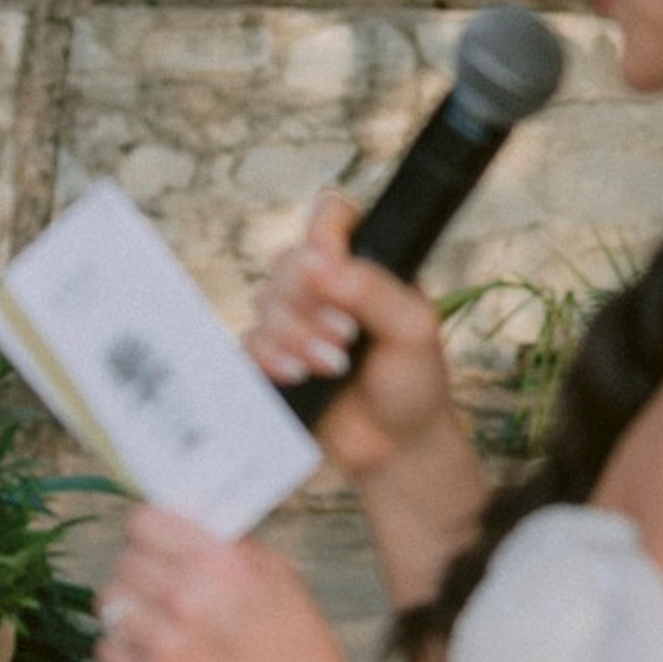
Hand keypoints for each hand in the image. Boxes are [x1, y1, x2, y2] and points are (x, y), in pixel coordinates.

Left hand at [98, 506, 365, 661]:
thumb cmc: (302, 653)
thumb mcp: (281, 580)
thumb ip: (230, 548)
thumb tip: (186, 527)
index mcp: (220, 565)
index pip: (143, 523)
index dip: (152, 533)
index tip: (158, 546)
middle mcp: (186, 600)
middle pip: (124, 563)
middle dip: (145, 574)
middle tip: (166, 592)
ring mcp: (163, 648)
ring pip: (112, 606)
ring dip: (134, 612)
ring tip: (163, 627)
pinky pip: (108, 650)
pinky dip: (127, 651)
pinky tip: (158, 657)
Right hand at [248, 191, 459, 478]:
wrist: (396, 446)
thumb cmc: (414, 383)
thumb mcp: (413, 330)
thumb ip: (373, 290)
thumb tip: (320, 263)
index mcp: (363, 264)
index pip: (331, 215)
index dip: (323, 234)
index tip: (332, 267)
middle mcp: (325, 285)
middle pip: (287, 261)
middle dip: (311, 305)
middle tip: (347, 338)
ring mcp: (295, 320)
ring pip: (265, 302)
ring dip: (297, 337)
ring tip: (334, 367)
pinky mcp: (273, 355)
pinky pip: (248, 340)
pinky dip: (271, 358)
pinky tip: (298, 376)